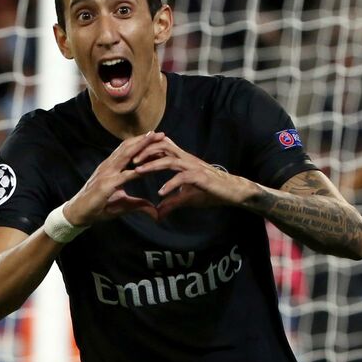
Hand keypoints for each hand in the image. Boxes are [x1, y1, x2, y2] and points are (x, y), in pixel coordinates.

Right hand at [61, 131, 162, 226]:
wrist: (77, 214)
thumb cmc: (97, 208)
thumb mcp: (122, 205)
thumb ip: (139, 205)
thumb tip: (154, 211)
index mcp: (111, 168)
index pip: (128, 152)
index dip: (141, 144)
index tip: (156, 140)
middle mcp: (108, 167)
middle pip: (128, 148)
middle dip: (144, 140)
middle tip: (160, 133)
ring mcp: (106, 174)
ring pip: (126, 156)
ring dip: (141, 146)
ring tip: (154, 139)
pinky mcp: (105, 185)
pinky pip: (124, 175)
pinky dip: (137, 170)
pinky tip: (148, 166)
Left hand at [132, 135, 257, 219]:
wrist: (231, 192)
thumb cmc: (210, 192)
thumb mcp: (187, 198)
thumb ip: (171, 203)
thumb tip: (158, 214)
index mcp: (182, 160)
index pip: (161, 148)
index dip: (145, 150)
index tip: (129, 159)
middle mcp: (186, 159)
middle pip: (162, 147)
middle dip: (144, 152)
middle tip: (130, 162)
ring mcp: (193, 167)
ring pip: (169, 160)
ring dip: (152, 165)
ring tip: (138, 172)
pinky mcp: (201, 177)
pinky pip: (183, 178)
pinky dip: (170, 184)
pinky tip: (161, 192)